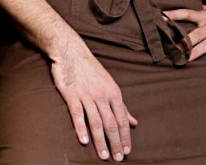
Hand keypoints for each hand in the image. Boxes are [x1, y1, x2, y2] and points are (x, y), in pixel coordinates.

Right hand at [50, 44, 136, 160]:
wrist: (71, 52)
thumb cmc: (91, 70)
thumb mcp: (110, 85)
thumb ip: (122, 106)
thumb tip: (134, 122)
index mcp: (113, 93)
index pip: (122, 119)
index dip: (125, 136)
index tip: (127, 151)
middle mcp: (102, 95)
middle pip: (111, 123)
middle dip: (115, 143)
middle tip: (117, 158)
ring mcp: (86, 95)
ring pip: (96, 122)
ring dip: (100, 140)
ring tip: (104, 155)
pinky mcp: (71, 95)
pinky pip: (77, 114)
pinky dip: (81, 128)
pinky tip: (84, 140)